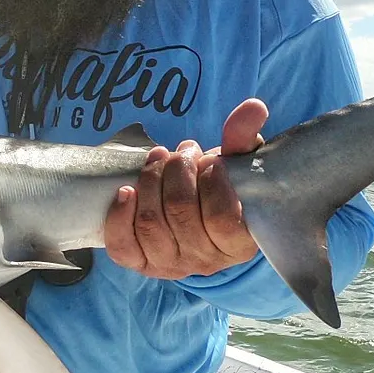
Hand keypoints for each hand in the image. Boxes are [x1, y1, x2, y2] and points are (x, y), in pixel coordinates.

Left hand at [103, 99, 267, 278]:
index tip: (211, 161)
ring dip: (151, 181)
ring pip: (151, 223)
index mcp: (238, 244)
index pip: (222, 219)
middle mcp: (204, 261)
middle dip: (178, 172)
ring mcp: (171, 265)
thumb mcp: (238, 163)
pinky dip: (120, 216)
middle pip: (181, 213)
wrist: (193, 208)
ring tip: (159, 159)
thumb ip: (243, 138)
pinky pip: (124, 247)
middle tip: (183, 152)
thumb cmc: (220, 185)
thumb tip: (252, 107)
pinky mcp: (141, 263)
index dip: (212, 183)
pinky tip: (125, 190)